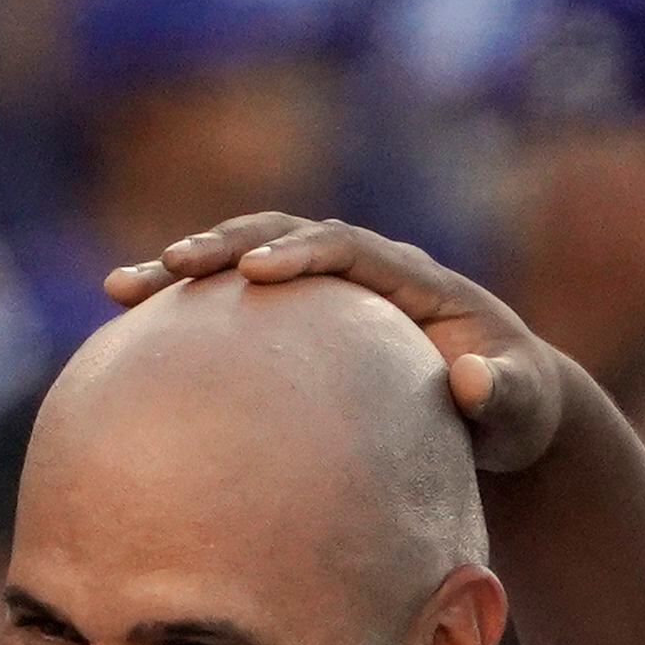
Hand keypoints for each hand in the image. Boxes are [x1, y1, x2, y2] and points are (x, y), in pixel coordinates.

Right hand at [107, 214, 577, 477]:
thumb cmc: (513, 408)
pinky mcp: (300, 321)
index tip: (255, 274)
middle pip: (280, 236)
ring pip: (245, 263)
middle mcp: (361, 269)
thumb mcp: (522, 408)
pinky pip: (237, 309)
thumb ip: (505, 395)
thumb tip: (472, 380)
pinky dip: (188, 316)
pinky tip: (128, 337)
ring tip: (122, 289)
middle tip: (170, 268)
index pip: (345, 246)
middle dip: (222, 245)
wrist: (499, 406)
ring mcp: (325, 292)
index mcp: (409, 277)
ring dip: (185, 273)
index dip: (300, 253)